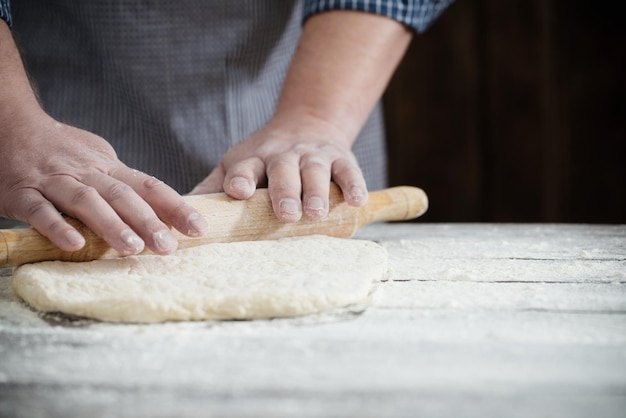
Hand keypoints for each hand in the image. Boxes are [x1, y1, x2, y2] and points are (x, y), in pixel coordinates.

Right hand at [0, 114, 207, 254]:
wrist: (10, 124)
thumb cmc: (61, 151)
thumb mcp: (99, 161)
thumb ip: (126, 185)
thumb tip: (164, 210)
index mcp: (109, 167)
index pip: (149, 186)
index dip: (175, 207)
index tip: (198, 227)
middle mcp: (86, 173)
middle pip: (122, 195)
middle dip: (148, 222)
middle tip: (169, 247)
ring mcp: (54, 182)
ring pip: (86, 201)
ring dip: (111, 225)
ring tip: (132, 248)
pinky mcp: (23, 193)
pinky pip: (41, 211)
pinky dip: (57, 227)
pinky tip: (74, 244)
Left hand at [189, 115, 367, 221]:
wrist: (307, 123)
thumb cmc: (265, 156)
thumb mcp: (236, 164)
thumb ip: (213, 188)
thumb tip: (181, 218)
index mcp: (253, 159)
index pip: (244, 167)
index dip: (240, 178)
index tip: (238, 191)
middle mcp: (282, 155)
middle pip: (283, 170)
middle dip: (284, 192)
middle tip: (286, 214)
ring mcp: (312, 156)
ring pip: (314, 171)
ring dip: (316, 191)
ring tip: (316, 214)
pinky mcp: (340, 159)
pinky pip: (348, 171)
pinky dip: (353, 185)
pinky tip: (355, 201)